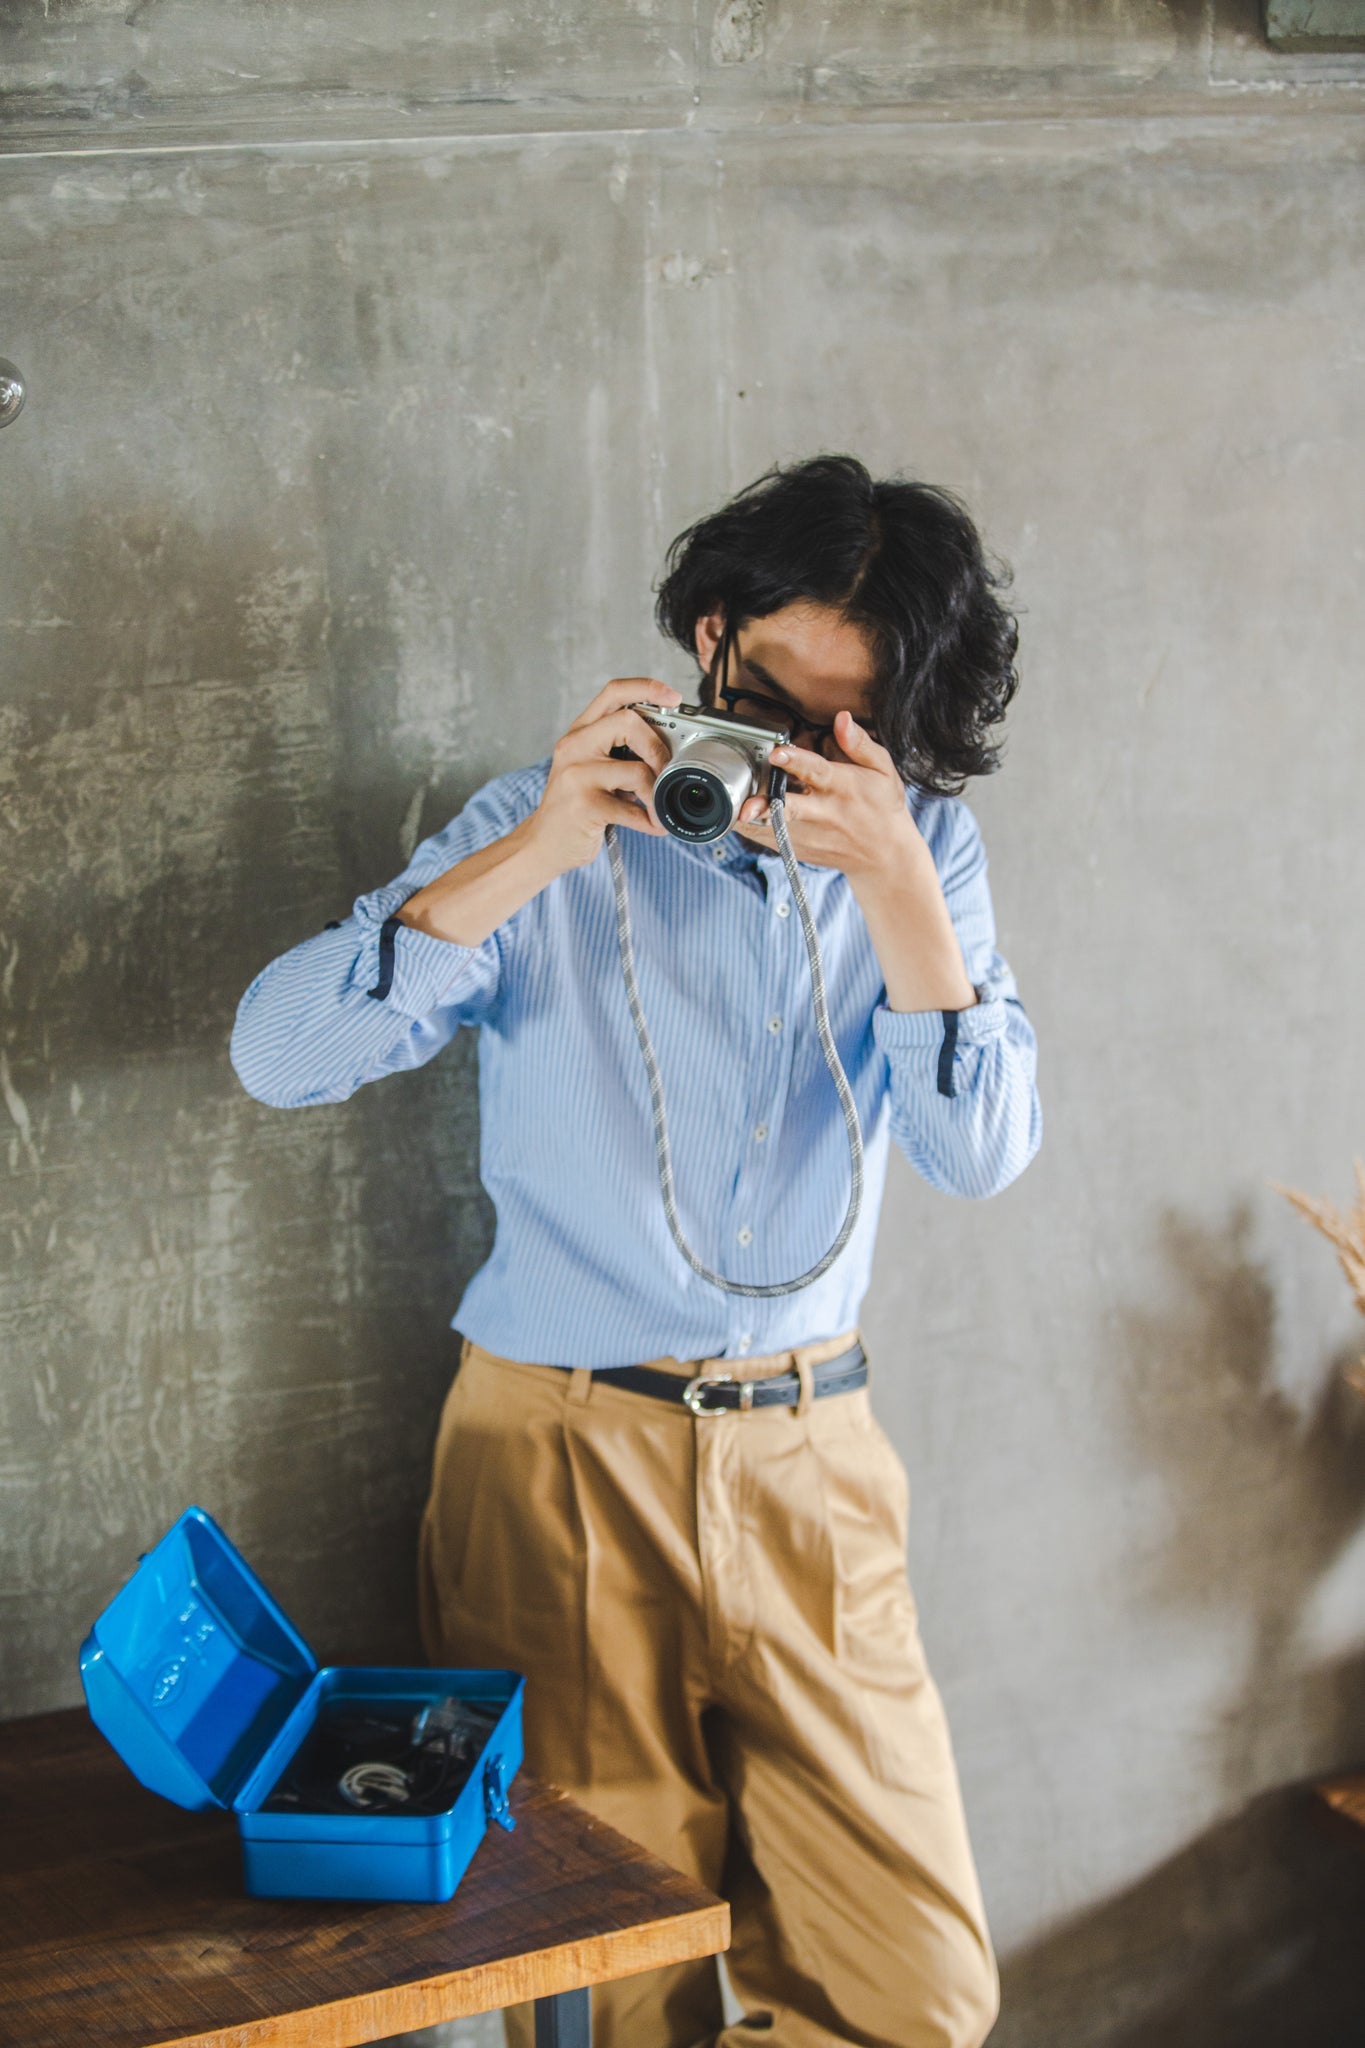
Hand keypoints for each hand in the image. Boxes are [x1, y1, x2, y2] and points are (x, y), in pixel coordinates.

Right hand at [527, 677, 679, 874]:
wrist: (542, 843)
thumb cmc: (575, 805)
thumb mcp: (590, 767)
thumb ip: (619, 750)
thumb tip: (670, 746)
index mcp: (580, 732)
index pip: (614, 692)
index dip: (648, 688)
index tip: (673, 698)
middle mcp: (575, 746)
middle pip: (629, 722)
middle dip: (658, 748)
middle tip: (666, 771)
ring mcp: (577, 776)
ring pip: (637, 770)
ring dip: (657, 793)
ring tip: (659, 807)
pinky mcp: (584, 806)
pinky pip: (633, 810)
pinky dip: (651, 820)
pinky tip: (652, 825)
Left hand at [735, 709, 922, 882]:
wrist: (885, 856)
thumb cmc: (882, 806)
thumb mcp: (883, 770)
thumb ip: (860, 743)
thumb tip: (842, 717)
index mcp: (842, 786)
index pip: (816, 771)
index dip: (795, 761)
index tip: (776, 753)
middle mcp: (823, 812)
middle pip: (790, 809)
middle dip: (767, 807)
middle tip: (746, 806)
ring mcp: (809, 835)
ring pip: (773, 828)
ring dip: (751, 819)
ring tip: (731, 808)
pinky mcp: (798, 849)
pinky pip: (768, 839)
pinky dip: (751, 828)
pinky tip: (740, 816)